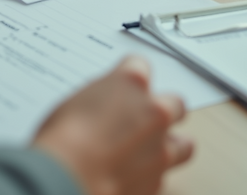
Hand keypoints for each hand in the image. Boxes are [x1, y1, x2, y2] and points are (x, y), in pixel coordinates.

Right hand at [33, 56, 192, 194]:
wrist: (66, 179)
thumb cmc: (62, 139)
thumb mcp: (73, 102)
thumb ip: (100, 98)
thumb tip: (102, 106)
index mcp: (131, 82)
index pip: (140, 66)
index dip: (129, 78)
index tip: (123, 86)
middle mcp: (154, 111)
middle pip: (175, 103)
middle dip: (161, 110)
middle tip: (142, 120)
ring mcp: (161, 147)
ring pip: (184, 144)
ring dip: (171, 145)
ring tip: (151, 151)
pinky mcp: (159, 180)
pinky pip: (163, 175)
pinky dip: (150, 175)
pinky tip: (132, 175)